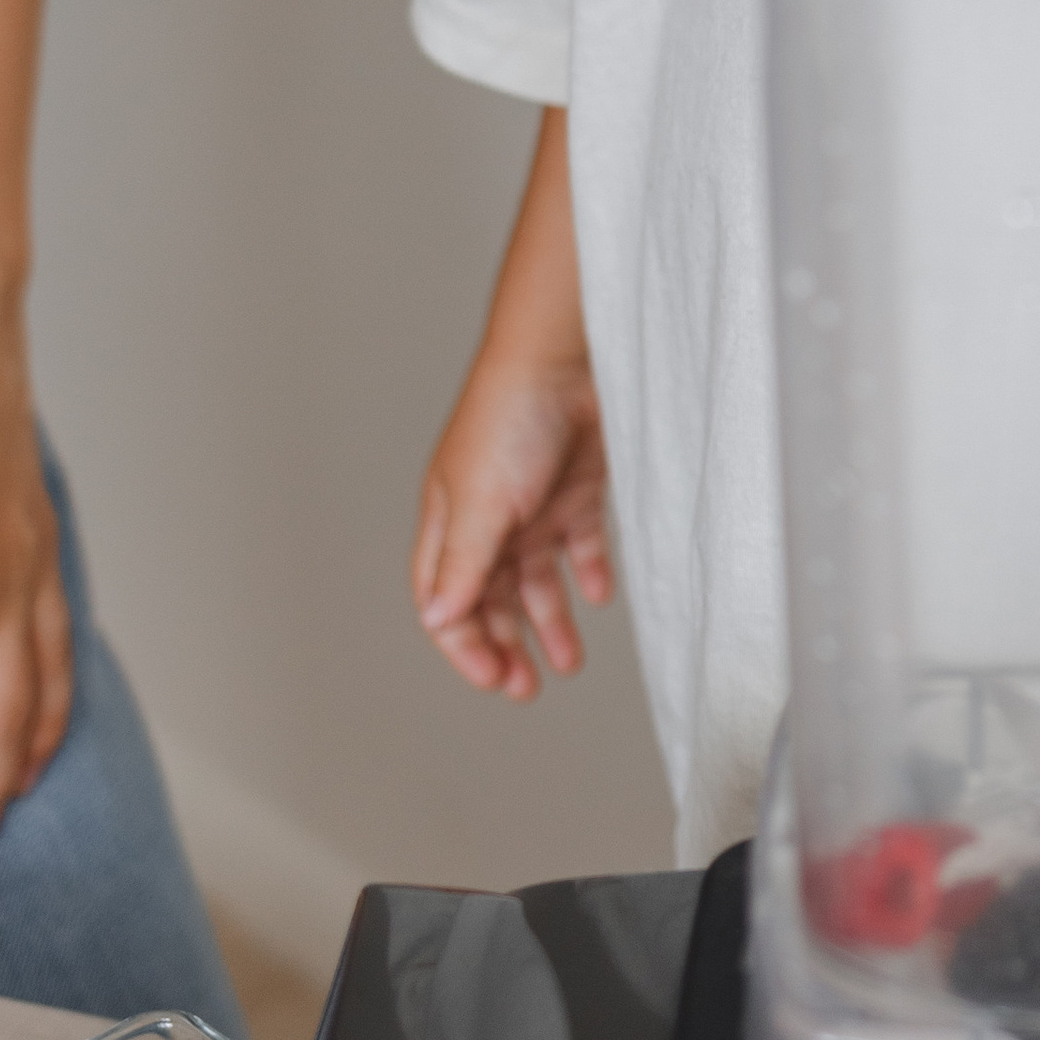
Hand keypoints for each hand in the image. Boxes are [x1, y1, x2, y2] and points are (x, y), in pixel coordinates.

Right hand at [413, 335, 612, 701]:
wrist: (569, 353)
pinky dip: (588, 571)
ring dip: (549, 620)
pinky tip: (600, 596)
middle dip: (506, 643)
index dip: (464, 644)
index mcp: (452, 521)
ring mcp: (534, 501)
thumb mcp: (482, 502)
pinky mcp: (576, 485)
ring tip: (569, 662)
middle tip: (529, 686)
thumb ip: (465, 565)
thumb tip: (439, 619)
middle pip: (491, 596)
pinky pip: (580, 541)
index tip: (495, 679)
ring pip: (536, 577)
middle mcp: (489, 516)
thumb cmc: (511, 416)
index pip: (446, 599)